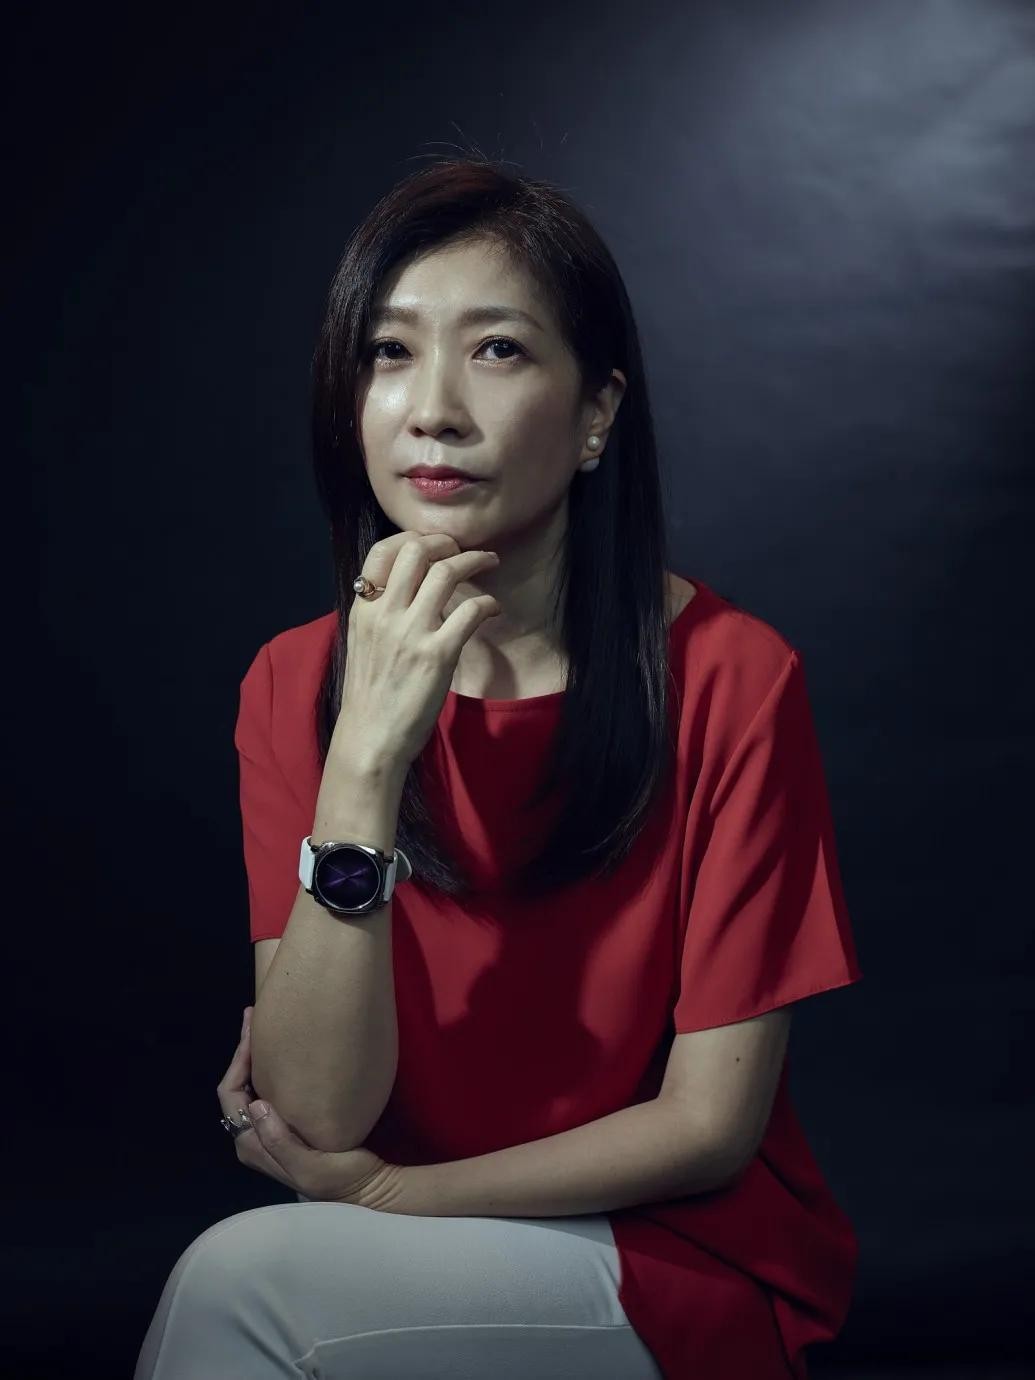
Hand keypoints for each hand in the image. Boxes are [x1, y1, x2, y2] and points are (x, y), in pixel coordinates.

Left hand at [216, 1006, 403, 1208]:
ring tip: (262, 1025)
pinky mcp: (285, 1123)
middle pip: (236, 1086)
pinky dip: (269, 1066)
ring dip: (255, 1056)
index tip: (252, 1030)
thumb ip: (279, 1141)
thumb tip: (256, 1105)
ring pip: (250, 1085)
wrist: (365, 1186)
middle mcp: (253, 1136)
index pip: (231, 1094)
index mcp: (252, 1145)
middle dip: (243, 1050)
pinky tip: (281, 1049)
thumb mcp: (309, 1166)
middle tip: (253, 1014)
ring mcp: (268, 1129)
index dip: (238, 1059)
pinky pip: (267, 1088)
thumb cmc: (339, 1177)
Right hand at [335, 531, 501, 770]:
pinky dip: (488, 603)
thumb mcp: (363, 644)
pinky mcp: (438, 654)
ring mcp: (412, 633)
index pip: (381, 552)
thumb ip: (382, 615)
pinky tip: (493, 609)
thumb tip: (410, 593)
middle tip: (462, 549)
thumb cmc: (370, 696)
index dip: (411, 538)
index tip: (433, 544)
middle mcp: (385, 614)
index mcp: (364, 610)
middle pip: (416, 551)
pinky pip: (470, 610)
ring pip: (446, 572)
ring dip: (475, 560)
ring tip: (489, 562)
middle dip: (445, 542)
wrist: (369, 738)